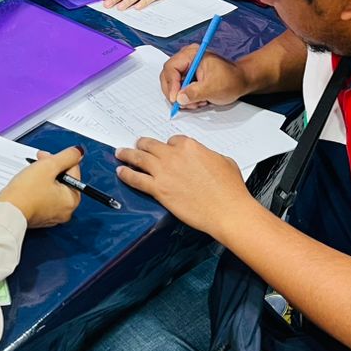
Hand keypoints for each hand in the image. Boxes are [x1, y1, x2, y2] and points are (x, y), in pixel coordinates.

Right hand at [0, 147, 82, 227]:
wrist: (7, 212)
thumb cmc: (26, 192)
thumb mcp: (49, 166)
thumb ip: (67, 156)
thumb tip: (78, 152)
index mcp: (72, 199)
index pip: (73, 170)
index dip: (59, 159)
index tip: (45, 156)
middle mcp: (66, 210)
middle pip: (63, 180)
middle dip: (51, 168)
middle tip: (38, 163)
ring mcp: (52, 215)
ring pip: (53, 188)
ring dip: (44, 178)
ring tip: (31, 175)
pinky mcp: (40, 216)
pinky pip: (43, 198)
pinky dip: (38, 190)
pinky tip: (28, 186)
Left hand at [115, 136, 253, 238]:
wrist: (227, 210)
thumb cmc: (230, 189)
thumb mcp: (224, 161)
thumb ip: (208, 155)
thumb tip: (203, 158)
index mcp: (190, 146)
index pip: (172, 140)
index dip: (168, 146)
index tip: (166, 149)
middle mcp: (174, 155)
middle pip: (151, 145)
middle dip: (142, 144)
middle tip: (136, 145)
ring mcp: (163, 172)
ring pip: (139, 158)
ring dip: (127, 154)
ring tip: (120, 153)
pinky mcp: (158, 189)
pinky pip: (136, 178)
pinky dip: (126, 174)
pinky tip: (120, 172)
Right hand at [160, 45, 251, 108]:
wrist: (241, 82)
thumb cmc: (232, 79)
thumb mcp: (213, 87)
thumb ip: (195, 92)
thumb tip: (179, 97)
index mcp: (192, 54)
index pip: (171, 68)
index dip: (171, 84)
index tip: (175, 98)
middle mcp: (186, 58)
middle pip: (168, 76)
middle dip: (176, 92)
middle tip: (185, 103)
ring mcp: (186, 68)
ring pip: (172, 85)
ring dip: (182, 97)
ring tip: (197, 101)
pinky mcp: (188, 77)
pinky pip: (178, 89)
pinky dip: (185, 98)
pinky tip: (197, 100)